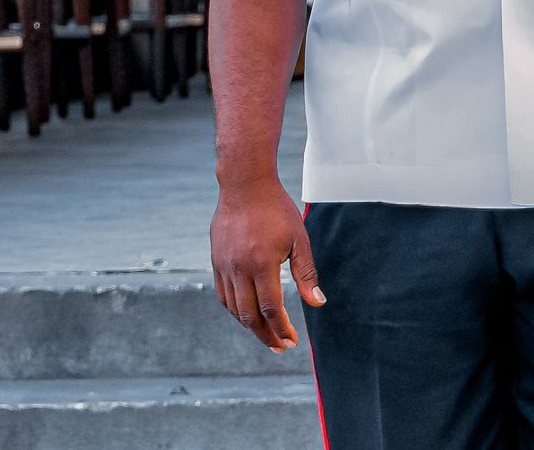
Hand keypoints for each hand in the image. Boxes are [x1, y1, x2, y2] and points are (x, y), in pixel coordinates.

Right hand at [210, 177, 324, 351]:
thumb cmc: (277, 209)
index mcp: (262, 264)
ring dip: (249, 325)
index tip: (291, 341)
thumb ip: (306, 274)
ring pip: (234, 308)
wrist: (244, 185)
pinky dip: (235, 310)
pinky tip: (247, 314)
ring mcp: (224, 266)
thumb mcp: (299, 239)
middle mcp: (239, 269)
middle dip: (265, 335)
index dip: (281, 329)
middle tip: (280, 347)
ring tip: (266, 334)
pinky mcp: (216, 262)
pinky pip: (223, 295)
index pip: (270, 308)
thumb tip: (317, 303)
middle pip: (249, 316)